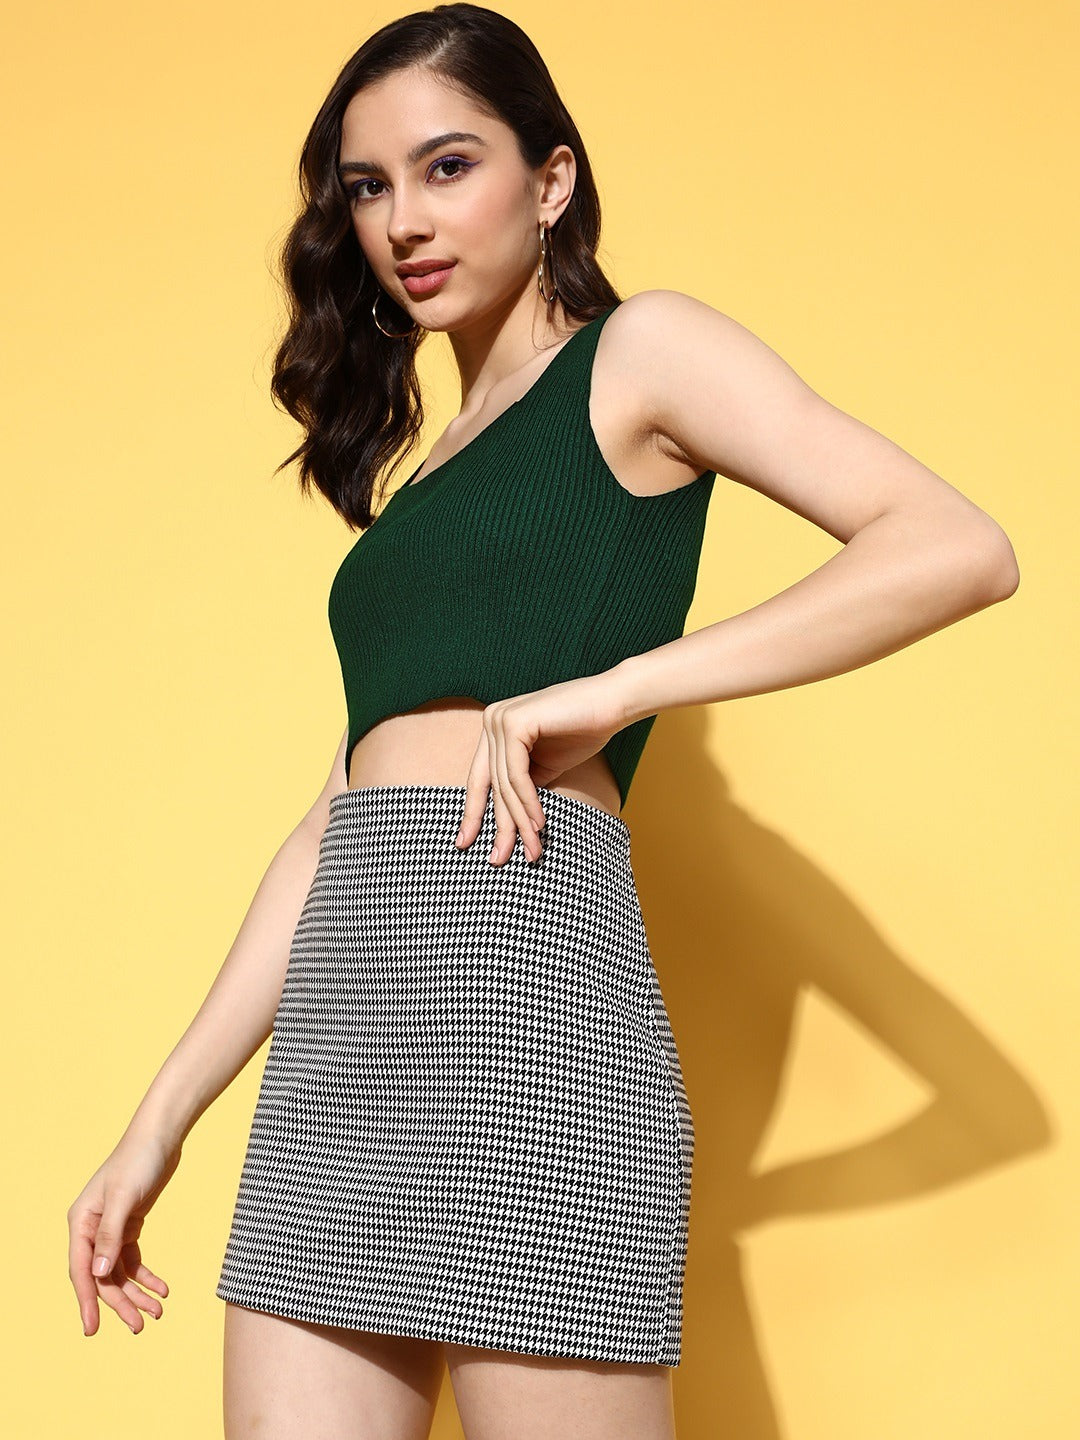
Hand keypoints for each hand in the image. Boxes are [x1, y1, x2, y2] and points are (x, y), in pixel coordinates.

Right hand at [67, 1129, 180, 1335]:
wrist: (161, 1136)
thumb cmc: (139, 1160)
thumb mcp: (125, 1198)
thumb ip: (110, 1236)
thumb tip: (98, 1274)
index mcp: (81, 1222)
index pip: (81, 1271)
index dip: (87, 1302)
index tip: (92, 1330)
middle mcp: (91, 1228)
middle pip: (102, 1276)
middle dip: (120, 1303)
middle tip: (140, 1326)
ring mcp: (110, 1228)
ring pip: (118, 1272)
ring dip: (136, 1293)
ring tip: (157, 1312)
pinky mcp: (130, 1225)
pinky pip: (133, 1260)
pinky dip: (146, 1276)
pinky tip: (162, 1289)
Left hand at [454, 670, 627, 865]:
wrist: (614, 703)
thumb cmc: (584, 731)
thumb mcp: (545, 766)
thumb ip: (523, 786)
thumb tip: (508, 822)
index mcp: (495, 728)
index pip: (480, 778)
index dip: (474, 813)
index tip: (466, 844)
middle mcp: (492, 720)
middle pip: (489, 784)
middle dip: (497, 826)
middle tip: (498, 860)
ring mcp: (500, 719)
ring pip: (504, 785)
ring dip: (518, 822)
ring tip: (530, 851)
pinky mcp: (514, 723)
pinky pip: (517, 775)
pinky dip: (528, 804)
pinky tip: (538, 826)